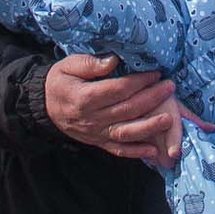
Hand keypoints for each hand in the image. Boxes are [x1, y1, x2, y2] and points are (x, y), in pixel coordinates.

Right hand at [43, 52, 182, 164]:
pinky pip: (118, 150)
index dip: (139, 82)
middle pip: (126, 110)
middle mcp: (91, 118)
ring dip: (149, 127)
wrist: (44, 106)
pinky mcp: (98, 143)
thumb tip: (114, 60)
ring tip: (169, 119)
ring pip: (126, 133)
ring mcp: (95, 133)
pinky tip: (153, 150)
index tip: (156, 74)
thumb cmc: (60, 81)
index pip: (117, 90)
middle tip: (170, 87)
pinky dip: (136, 152)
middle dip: (151, 99)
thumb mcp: (69, 66)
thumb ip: (91, 64)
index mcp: (84, 98)